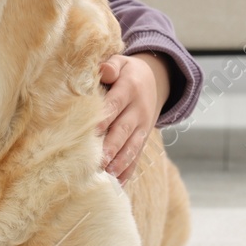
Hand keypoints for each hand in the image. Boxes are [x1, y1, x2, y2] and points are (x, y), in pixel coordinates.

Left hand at [98, 53, 170, 183]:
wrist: (154, 79)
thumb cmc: (126, 71)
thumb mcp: (121, 61)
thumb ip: (111, 66)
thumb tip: (104, 71)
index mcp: (130, 88)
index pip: (115, 105)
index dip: (104, 118)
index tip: (91, 131)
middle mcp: (138, 109)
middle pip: (123, 130)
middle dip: (111, 146)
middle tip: (98, 160)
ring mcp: (142, 126)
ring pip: (132, 146)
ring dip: (120, 161)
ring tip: (108, 174)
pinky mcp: (143, 138)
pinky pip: (137, 156)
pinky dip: (128, 171)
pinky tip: (118, 185)